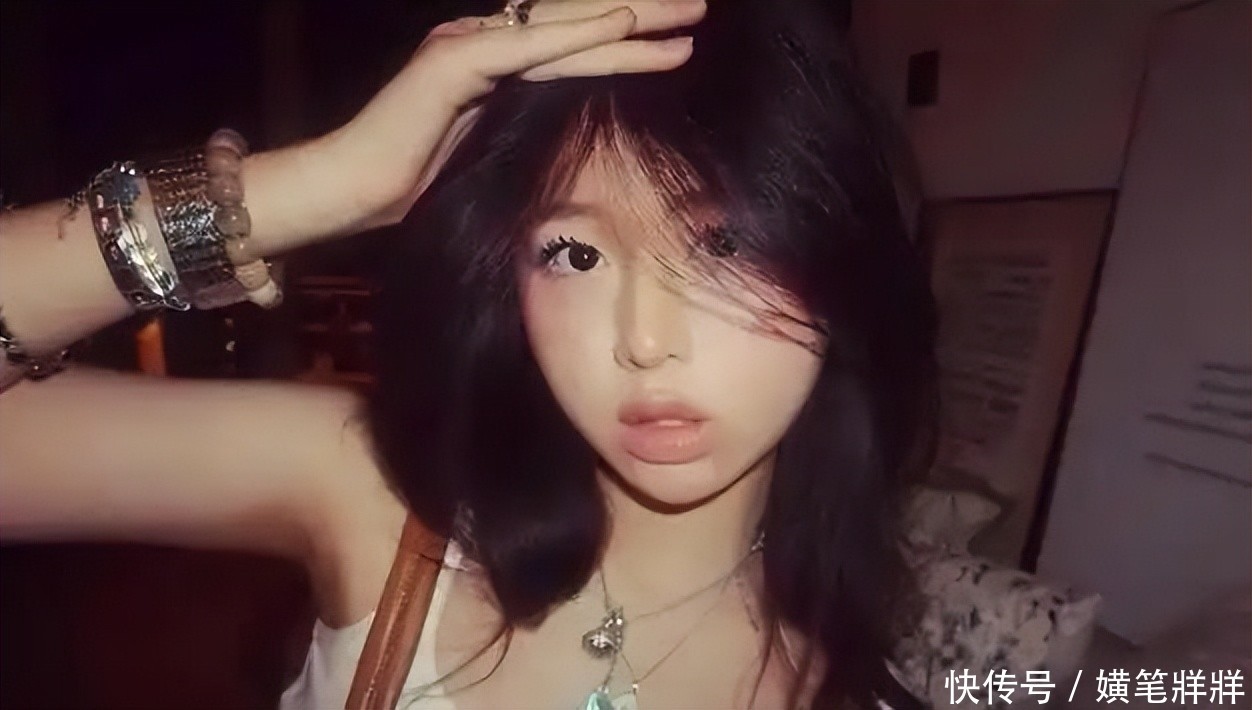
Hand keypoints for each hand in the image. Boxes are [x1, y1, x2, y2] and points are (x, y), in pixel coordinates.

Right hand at [326, 1, 706, 229]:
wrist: (351, 192)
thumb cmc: (416, 185)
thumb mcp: (492, 151)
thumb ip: (529, 127)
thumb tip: (584, 134)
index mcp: (492, 61)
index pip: (572, 39)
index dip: (625, 34)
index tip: (678, 37)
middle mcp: (482, 40)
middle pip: (576, 20)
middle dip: (643, 15)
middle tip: (700, 9)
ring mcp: (467, 44)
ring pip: (564, 26)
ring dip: (631, 18)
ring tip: (688, 16)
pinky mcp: (454, 62)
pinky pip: (529, 44)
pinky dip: (580, 33)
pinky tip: (625, 23)